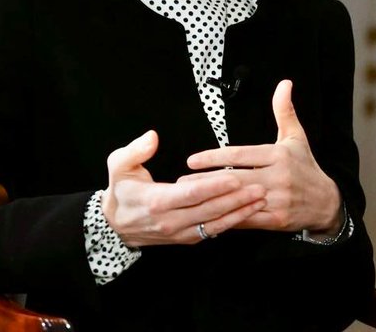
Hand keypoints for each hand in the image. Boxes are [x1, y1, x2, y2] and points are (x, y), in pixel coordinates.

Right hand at [102, 129, 265, 246]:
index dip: (215, 186)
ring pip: (214, 223)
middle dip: (236, 199)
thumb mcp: (118, 165)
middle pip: (209, 209)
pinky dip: (230, 223)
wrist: (115, 225)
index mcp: (156, 200)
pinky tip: (245, 213)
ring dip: (239, 212)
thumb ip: (136, 150)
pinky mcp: (186, 238)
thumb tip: (153, 137)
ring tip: (260, 200)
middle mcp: (171, 220)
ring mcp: (179, 232)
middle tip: (259, 188)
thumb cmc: (120, 191)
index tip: (234, 176)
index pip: (191, 193)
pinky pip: (211, 231)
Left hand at [182, 80, 341, 234]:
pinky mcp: (277, 219)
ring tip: (190, 198)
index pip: (239, 155)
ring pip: (239, 200)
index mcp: (278, 155)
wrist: (328, 202)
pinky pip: (248, 219)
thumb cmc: (306, 167)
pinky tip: (211, 216)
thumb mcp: (296, 137)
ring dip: (213, 200)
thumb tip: (284, 84)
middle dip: (206, 180)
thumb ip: (284, 111)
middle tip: (182, 180)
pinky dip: (229, 218)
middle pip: (235, 178)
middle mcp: (278, 177)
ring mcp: (278, 200)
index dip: (214, 157)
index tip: (192, 160)